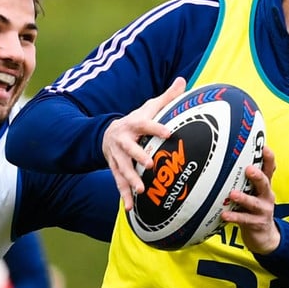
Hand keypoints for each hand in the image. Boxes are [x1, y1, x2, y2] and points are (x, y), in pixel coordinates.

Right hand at [101, 77, 186, 210]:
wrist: (106, 134)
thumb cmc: (135, 121)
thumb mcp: (148, 107)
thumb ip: (167, 97)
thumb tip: (182, 80)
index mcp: (134, 125)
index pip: (146, 125)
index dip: (156, 128)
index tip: (168, 133)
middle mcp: (123, 141)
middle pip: (130, 149)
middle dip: (139, 157)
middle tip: (150, 163)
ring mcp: (117, 157)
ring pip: (123, 169)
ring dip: (131, 180)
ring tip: (141, 190)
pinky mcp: (114, 170)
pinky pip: (119, 183)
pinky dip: (124, 196)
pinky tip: (131, 208)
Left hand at [219, 146, 278, 253]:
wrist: (264, 236)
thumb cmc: (254, 209)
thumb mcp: (255, 192)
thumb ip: (247, 179)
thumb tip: (231, 158)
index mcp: (265, 186)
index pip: (270, 169)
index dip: (269, 158)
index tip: (264, 147)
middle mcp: (266, 196)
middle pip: (265, 184)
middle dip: (257, 176)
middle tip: (249, 169)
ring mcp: (263, 210)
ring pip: (254, 203)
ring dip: (243, 198)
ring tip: (233, 194)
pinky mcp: (256, 223)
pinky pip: (244, 219)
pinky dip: (234, 216)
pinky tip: (224, 214)